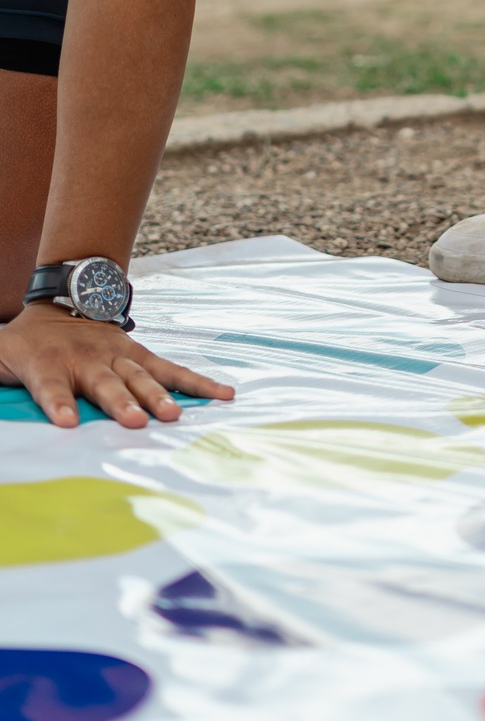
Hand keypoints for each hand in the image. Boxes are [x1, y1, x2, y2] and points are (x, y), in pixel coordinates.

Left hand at [0, 304, 233, 427]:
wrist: (64, 295)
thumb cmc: (24, 340)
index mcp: (47, 365)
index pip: (51, 388)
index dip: (59, 404)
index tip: (70, 424)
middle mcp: (86, 360)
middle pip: (104, 384)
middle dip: (120, 403)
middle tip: (136, 424)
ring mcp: (117, 356)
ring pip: (140, 377)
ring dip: (157, 396)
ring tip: (173, 416)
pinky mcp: (139, 355)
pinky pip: (172, 370)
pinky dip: (198, 382)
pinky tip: (224, 394)